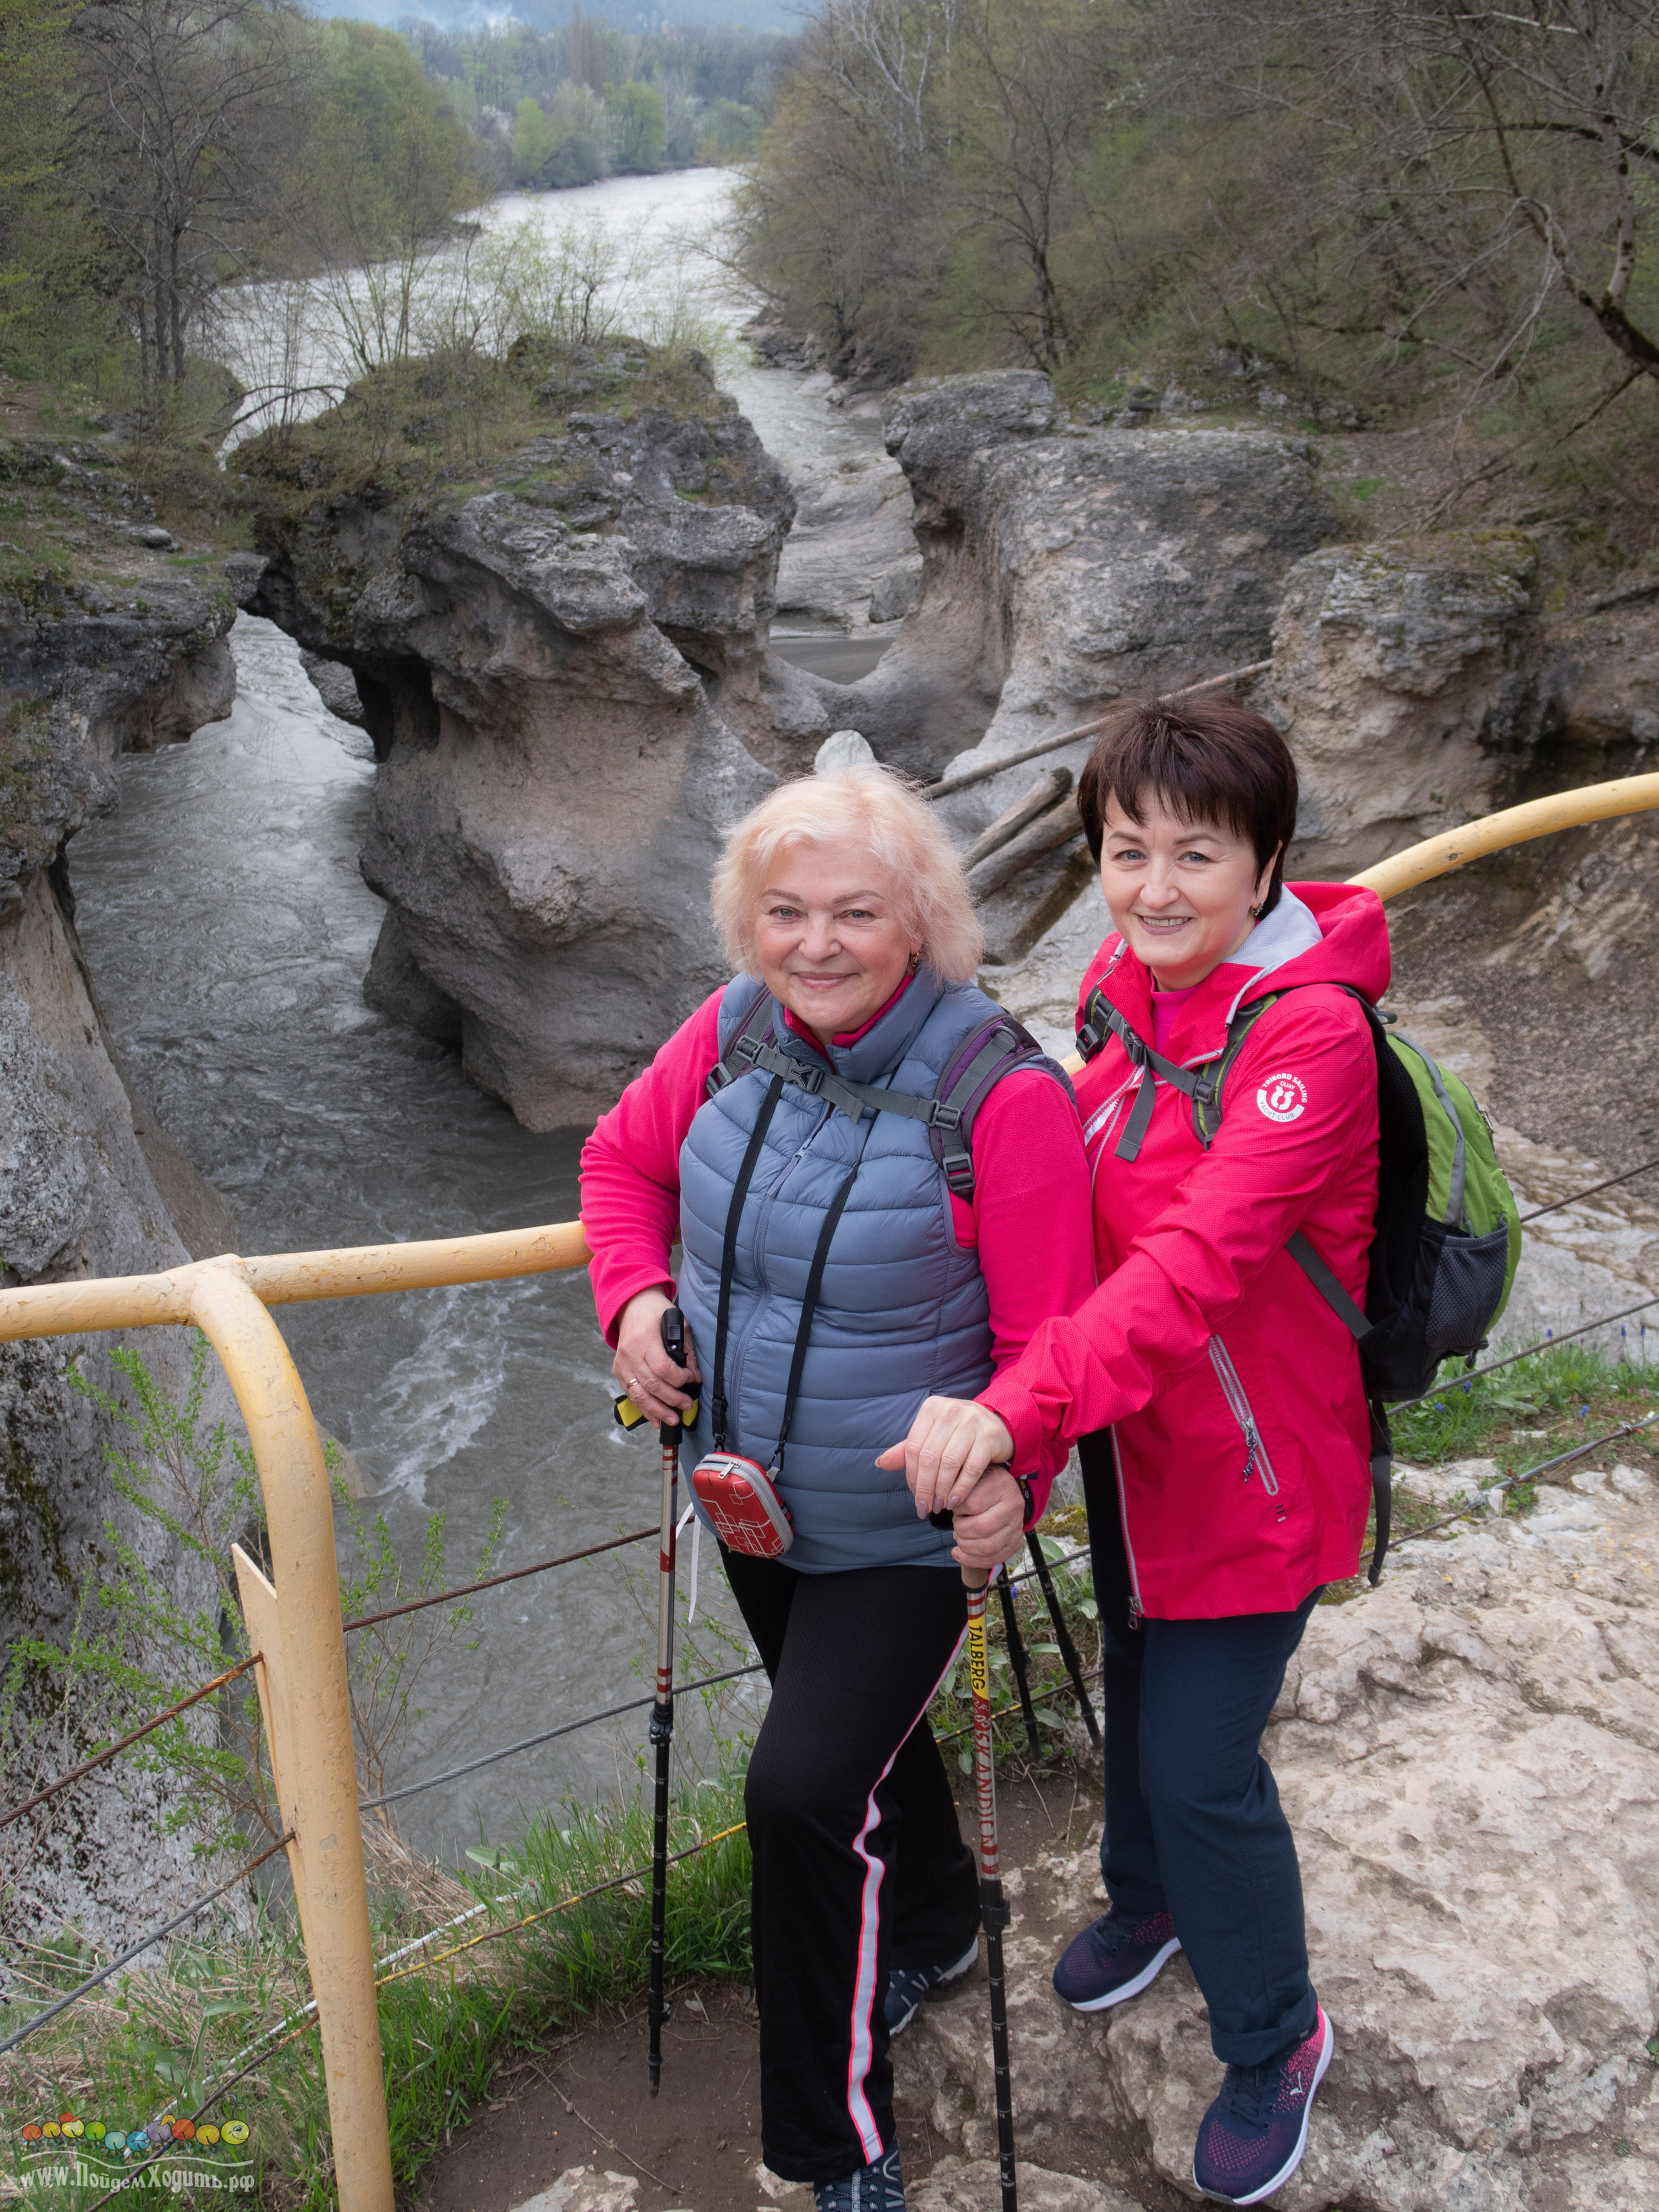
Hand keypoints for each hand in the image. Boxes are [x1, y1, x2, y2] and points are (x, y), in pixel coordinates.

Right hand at [613, 1288, 699, 1427]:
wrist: (632, 1304)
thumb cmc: (656, 1311)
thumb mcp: (677, 1322)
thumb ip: (687, 1349)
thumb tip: (695, 1375)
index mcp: (645, 1339)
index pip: (662, 1368)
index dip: (679, 1379)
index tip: (692, 1380)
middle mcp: (630, 1353)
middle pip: (652, 1385)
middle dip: (672, 1399)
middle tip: (687, 1405)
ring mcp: (622, 1363)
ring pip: (639, 1394)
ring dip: (657, 1410)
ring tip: (673, 1420)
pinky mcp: (619, 1370)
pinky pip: (631, 1394)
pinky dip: (644, 1409)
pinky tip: (655, 1419)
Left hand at [875, 1395, 1015, 1518]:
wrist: (999, 1424)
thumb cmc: (959, 1434)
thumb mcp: (933, 1437)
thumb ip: (907, 1450)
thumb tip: (880, 1463)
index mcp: (932, 1408)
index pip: (913, 1447)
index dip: (911, 1475)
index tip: (914, 1495)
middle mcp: (951, 1411)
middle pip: (930, 1457)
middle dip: (925, 1488)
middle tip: (924, 1507)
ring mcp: (972, 1422)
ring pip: (949, 1464)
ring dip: (942, 1490)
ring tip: (939, 1506)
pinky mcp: (989, 1436)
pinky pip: (971, 1469)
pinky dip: (961, 1489)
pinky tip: (955, 1501)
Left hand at [949, 1465, 1026, 1574]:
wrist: (1003, 1492)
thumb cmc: (982, 1483)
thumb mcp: (971, 1474)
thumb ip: (958, 1484)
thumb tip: (943, 1502)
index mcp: (1002, 1485)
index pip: (974, 1503)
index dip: (957, 1509)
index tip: (952, 1506)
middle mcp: (1014, 1506)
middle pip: (982, 1527)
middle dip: (961, 1529)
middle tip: (956, 1523)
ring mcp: (1017, 1527)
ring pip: (987, 1547)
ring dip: (965, 1545)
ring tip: (959, 1536)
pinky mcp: (1014, 1544)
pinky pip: (992, 1559)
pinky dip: (971, 1560)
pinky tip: (959, 1552)